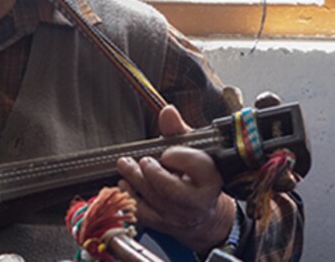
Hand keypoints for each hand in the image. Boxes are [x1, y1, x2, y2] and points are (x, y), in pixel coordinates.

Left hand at [116, 105, 234, 252]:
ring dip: (134, 180)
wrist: (203, 216)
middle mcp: (197, 201)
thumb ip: (178, 131)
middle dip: (151, 172)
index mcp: (211, 179)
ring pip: (153, 200)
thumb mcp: (193, 151)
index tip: (167, 152)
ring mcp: (179, 216)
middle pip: (171, 188)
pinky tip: (123, 184)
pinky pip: (142, 214)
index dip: (180, 157)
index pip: (198, 167)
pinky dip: (129, 198)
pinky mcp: (163, 224)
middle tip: (142, 160)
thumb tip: (167, 111)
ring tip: (124, 165)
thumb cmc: (196, 177)